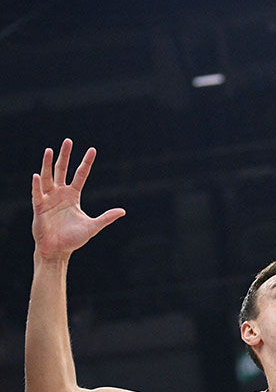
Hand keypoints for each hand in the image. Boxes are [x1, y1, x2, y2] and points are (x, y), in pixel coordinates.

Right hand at [31, 139, 124, 260]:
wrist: (57, 250)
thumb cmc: (73, 239)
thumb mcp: (93, 226)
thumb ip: (106, 218)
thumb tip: (123, 211)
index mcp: (73, 196)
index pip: (81, 175)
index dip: (86, 162)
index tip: (92, 149)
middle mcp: (60, 194)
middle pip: (62, 170)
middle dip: (65, 156)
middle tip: (68, 140)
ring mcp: (48, 199)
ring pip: (47, 177)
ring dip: (47, 164)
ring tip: (49, 150)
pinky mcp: (39, 208)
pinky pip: (37, 194)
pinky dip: (36, 186)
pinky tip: (36, 175)